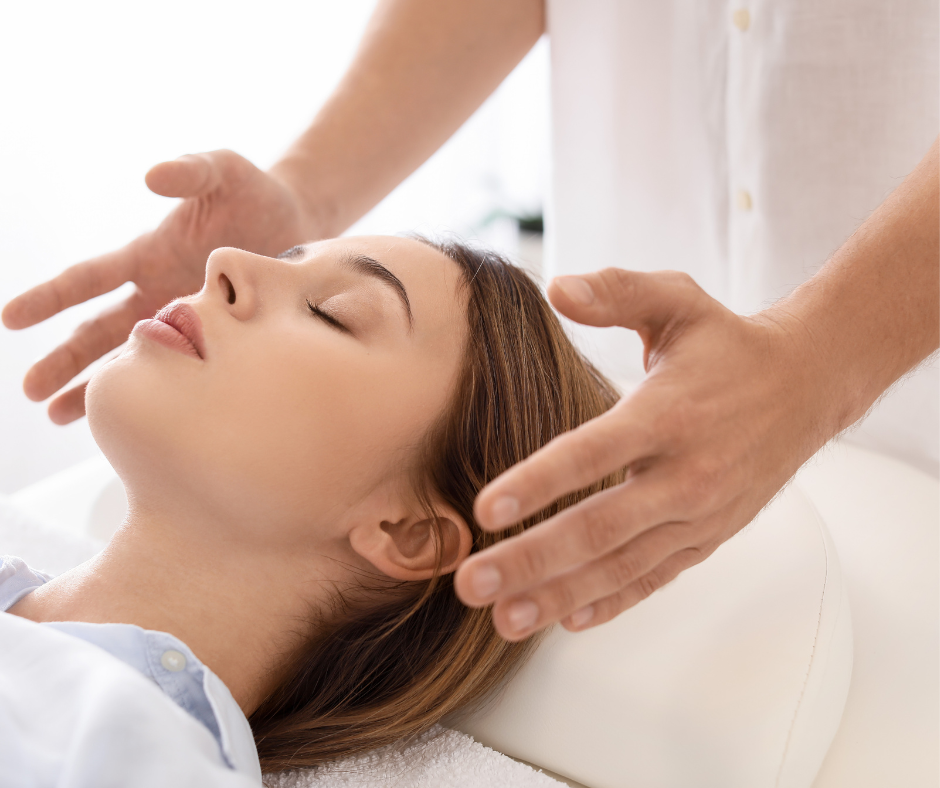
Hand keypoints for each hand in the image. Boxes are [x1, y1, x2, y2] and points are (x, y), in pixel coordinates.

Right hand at [2, 150, 315, 423]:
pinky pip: (183, 371)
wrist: (301, 222)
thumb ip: (190, 171)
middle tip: (31, 390)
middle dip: (64, 360)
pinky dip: (161, 393)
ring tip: (61, 417)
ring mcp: (187, 320)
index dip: (51, 297)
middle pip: (99, 331)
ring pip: (132, 359)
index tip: (11, 317)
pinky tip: (140, 419)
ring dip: (98, 386)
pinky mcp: (219, 339)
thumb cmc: (254, 192)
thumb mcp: (223, 172)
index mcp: (148, 255)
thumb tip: (152, 176)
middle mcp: (158, 293)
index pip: (89, 279)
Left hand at [454, 268, 833, 640]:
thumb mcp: (678, 301)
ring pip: (622, 564)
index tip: (485, 510)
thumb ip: (617, 291)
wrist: (807, 386)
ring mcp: (700, 514)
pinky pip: (655, 577)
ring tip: (505, 619)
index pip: (593, 453)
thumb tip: (556, 288)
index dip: (538, 482)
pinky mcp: (709, 536)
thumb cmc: (728, 344)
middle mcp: (686, 473)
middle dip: (532, 558)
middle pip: (599, 526)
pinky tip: (567, 619)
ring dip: (560, 594)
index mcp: (668, 414)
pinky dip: (612, 601)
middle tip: (472, 584)